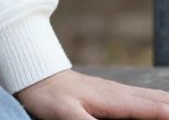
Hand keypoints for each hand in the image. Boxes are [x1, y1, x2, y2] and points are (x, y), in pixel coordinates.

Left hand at [14, 69, 168, 118]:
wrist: (33, 73)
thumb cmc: (48, 95)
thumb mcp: (67, 114)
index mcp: (116, 100)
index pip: (154, 110)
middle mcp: (120, 94)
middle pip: (159, 101)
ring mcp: (115, 91)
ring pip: (152, 97)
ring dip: (167, 104)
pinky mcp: (109, 93)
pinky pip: (141, 97)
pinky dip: (157, 103)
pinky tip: (159, 105)